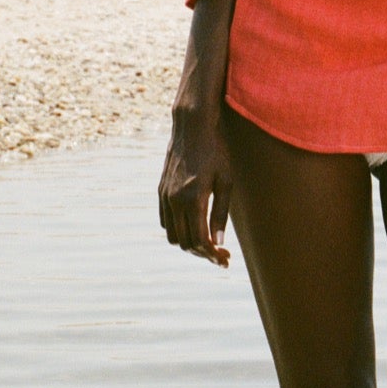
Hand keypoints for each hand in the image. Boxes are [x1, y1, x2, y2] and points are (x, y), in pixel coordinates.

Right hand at [158, 99, 233, 264]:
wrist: (192, 127)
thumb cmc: (216, 151)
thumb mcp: (225, 181)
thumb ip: (221, 213)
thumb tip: (219, 243)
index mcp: (193, 199)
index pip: (200, 240)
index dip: (213, 255)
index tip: (225, 260)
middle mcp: (175, 200)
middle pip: (186, 243)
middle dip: (204, 254)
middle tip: (222, 255)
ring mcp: (165, 196)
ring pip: (173, 236)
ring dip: (190, 245)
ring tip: (209, 244)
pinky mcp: (160, 191)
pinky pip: (166, 222)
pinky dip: (179, 231)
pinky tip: (195, 227)